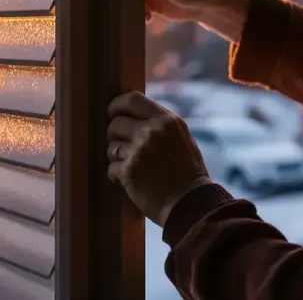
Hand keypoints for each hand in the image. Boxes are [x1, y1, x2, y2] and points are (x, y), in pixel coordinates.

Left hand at [107, 91, 212, 225]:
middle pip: (115, 123)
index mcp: (167, 120)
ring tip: (131, 166)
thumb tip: (137, 117)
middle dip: (115, 135)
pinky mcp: (128, 171)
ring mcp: (138, 151)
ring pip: (111, 146)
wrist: (191, 203)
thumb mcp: (182, 138)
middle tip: (123, 146)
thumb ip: (161, 125)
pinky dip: (117, 175)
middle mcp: (151, 132)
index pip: (132, 99)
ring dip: (116, 156)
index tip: (113, 112)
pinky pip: (111, 168)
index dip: (117, 104)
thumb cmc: (189, 173)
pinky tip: (130, 180)